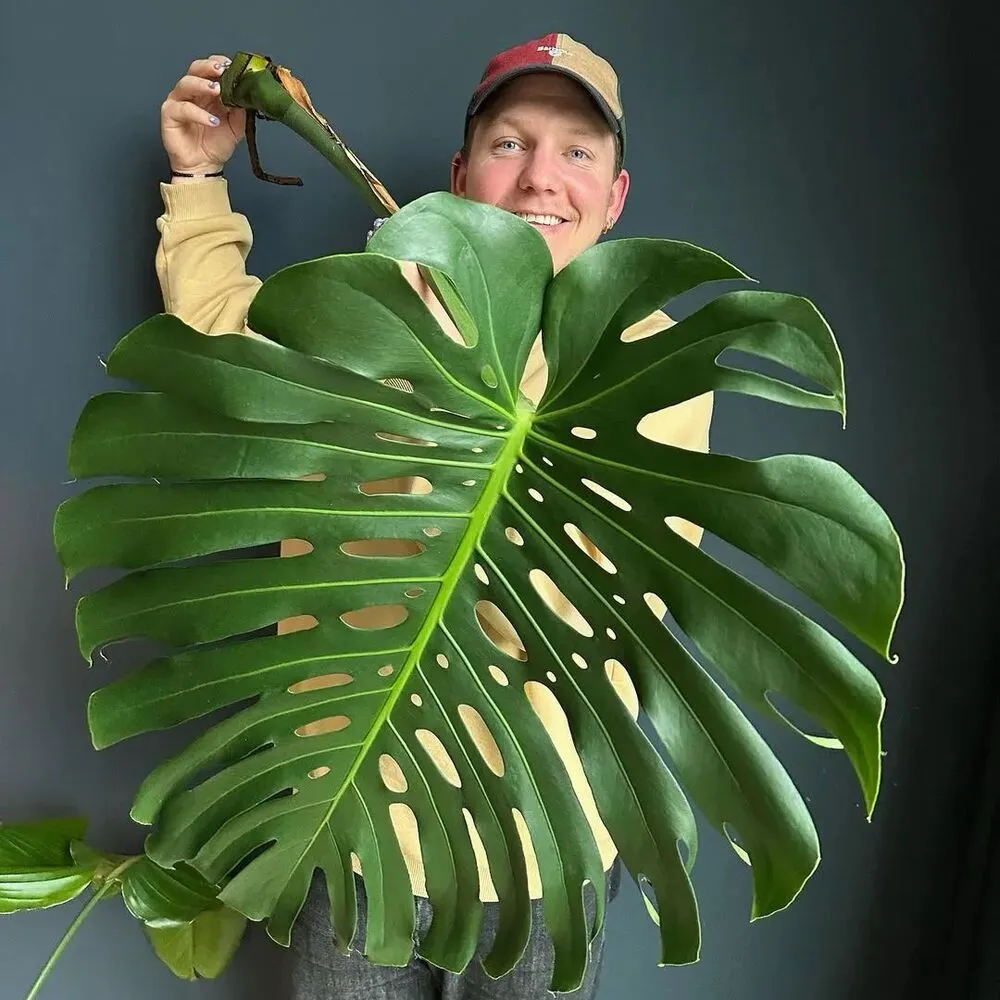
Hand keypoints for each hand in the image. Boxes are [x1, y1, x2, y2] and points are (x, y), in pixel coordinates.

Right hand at [161, 55, 245, 175]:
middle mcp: (192, 93)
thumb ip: (241, 109)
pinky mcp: (169, 115)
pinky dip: (198, 113)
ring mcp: (179, 102)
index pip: (210, 69)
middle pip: (195, 70)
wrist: (205, 166)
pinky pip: (182, 109)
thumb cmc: (215, 145)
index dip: (218, 63)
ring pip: (186, 84)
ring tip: (217, 91)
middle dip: (208, 67)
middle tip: (221, 70)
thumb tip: (248, 94)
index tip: (231, 64)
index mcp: (207, 92)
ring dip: (202, 85)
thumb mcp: (236, 126)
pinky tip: (212, 120)